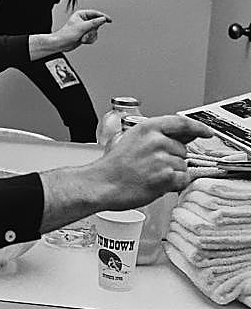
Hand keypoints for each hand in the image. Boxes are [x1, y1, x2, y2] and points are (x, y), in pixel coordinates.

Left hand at [52, 9, 110, 51]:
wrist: (61, 44)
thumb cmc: (67, 34)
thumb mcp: (82, 27)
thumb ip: (94, 23)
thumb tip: (103, 19)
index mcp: (81, 15)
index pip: (95, 13)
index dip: (102, 17)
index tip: (109, 20)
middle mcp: (84, 20)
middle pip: (96, 24)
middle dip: (92, 32)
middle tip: (86, 34)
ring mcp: (85, 28)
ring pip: (95, 32)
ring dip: (90, 37)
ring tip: (82, 38)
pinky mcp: (85, 34)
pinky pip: (93, 37)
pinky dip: (89, 40)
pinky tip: (82, 41)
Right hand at [91, 116, 213, 208]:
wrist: (101, 184)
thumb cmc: (112, 167)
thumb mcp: (131, 141)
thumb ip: (157, 137)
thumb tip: (182, 138)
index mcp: (147, 128)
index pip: (181, 123)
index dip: (198, 128)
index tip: (206, 132)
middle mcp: (156, 140)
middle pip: (182, 150)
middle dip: (173, 159)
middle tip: (151, 167)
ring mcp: (162, 158)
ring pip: (183, 166)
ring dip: (171, 174)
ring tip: (149, 176)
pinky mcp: (166, 176)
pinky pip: (183, 180)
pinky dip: (173, 185)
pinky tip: (155, 184)